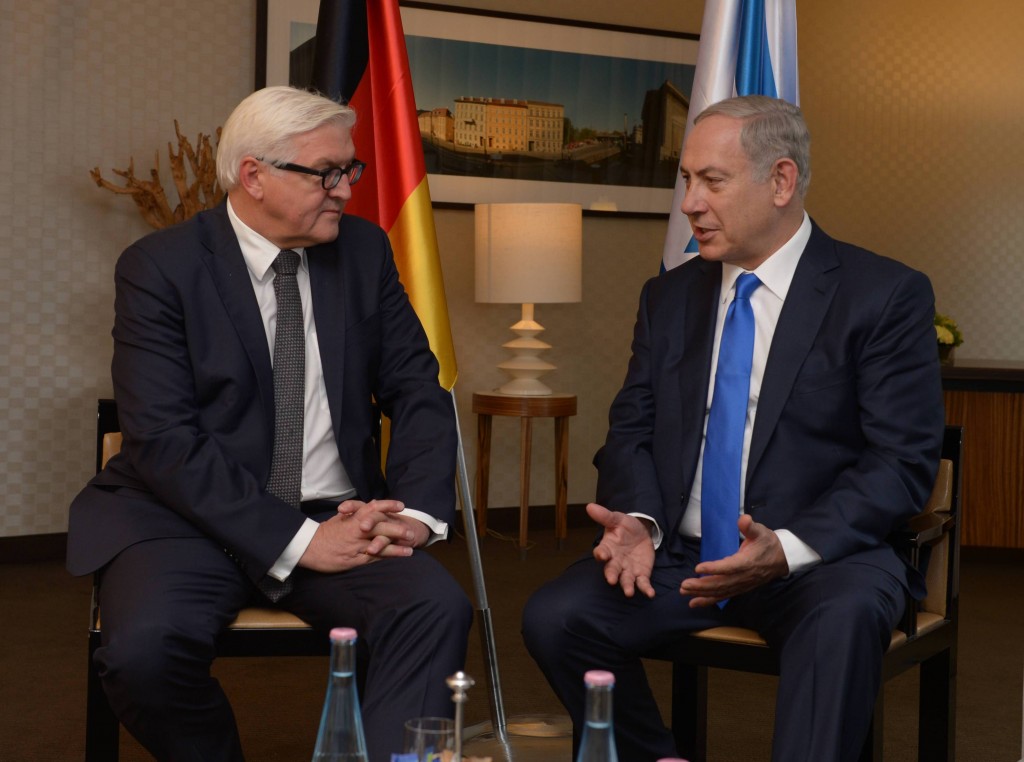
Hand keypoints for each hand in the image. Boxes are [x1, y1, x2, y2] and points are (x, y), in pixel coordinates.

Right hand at [298, 499, 414, 571]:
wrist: (308, 548)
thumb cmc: (323, 534)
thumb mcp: (340, 519)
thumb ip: (356, 513)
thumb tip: (371, 504)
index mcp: (353, 518)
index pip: (373, 509)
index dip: (388, 506)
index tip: (401, 506)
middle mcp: (357, 530)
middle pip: (381, 526)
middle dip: (397, 528)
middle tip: (411, 531)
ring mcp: (357, 545)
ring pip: (381, 543)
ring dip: (397, 545)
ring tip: (411, 547)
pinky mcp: (355, 559)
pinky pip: (375, 557)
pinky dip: (389, 556)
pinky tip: (401, 556)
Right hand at [587, 502, 655, 598]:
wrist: (641, 532)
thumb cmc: (625, 526)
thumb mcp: (617, 518)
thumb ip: (605, 516)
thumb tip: (589, 506)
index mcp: (608, 548)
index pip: (602, 552)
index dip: (601, 554)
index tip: (601, 555)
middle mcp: (616, 561)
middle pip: (612, 569)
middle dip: (612, 575)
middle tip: (611, 580)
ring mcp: (628, 569)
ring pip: (626, 580)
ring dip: (627, 586)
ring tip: (629, 592)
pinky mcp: (641, 574)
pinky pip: (642, 583)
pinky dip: (645, 589)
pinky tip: (650, 594)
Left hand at [679, 515, 788, 606]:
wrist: (782, 559)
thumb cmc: (768, 543)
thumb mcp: (761, 532)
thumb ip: (750, 526)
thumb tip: (743, 519)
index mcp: (748, 562)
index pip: (730, 567)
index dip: (714, 569)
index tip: (698, 568)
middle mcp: (744, 576)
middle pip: (722, 583)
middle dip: (702, 586)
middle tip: (684, 585)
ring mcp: (742, 585)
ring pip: (720, 592)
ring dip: (701, 593)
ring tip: (684, 592)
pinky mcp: (739, 588)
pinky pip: (723, 596)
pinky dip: (708, 600)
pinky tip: (694, 602)